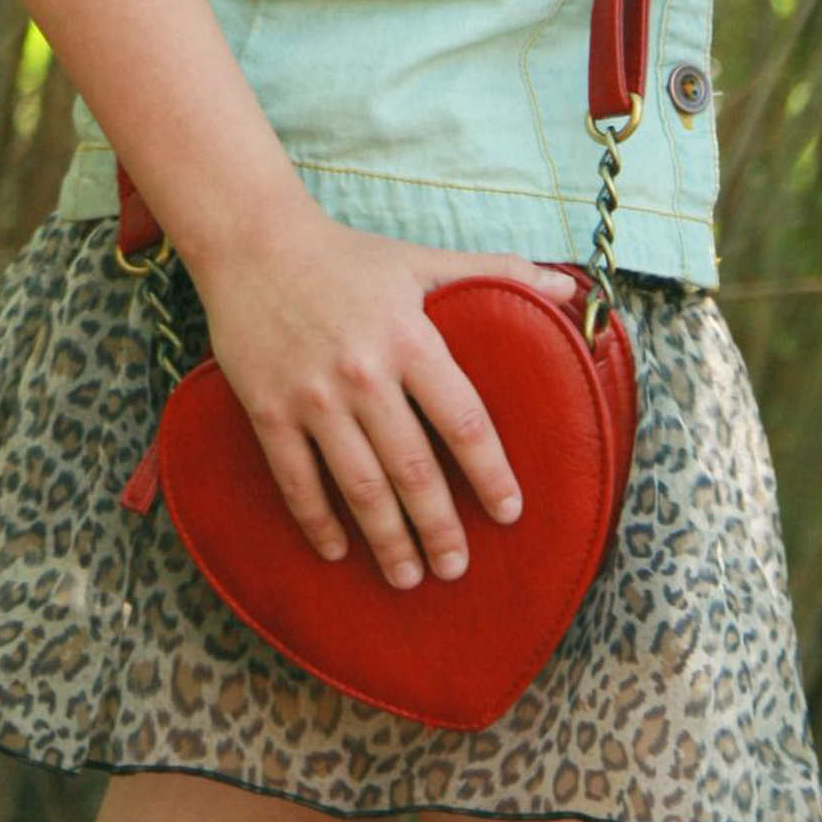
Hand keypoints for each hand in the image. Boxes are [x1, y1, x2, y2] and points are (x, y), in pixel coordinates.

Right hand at [193, 208, 581, 587]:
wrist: (254, 243)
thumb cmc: (347, 256)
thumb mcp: (422, 260)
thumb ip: (497, 273)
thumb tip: (567, 289)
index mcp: (409, 336)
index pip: (463, 419)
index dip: (490, 472)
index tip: (509, 512)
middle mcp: (364, 372)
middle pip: (413, 468)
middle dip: (439, 526)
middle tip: (457, 568)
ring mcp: (314, 397)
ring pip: (359, 486)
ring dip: (387, 539)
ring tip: (409, 578)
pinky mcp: (269, 411)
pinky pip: (298, 480)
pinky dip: (319, 522)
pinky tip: (339, 551)